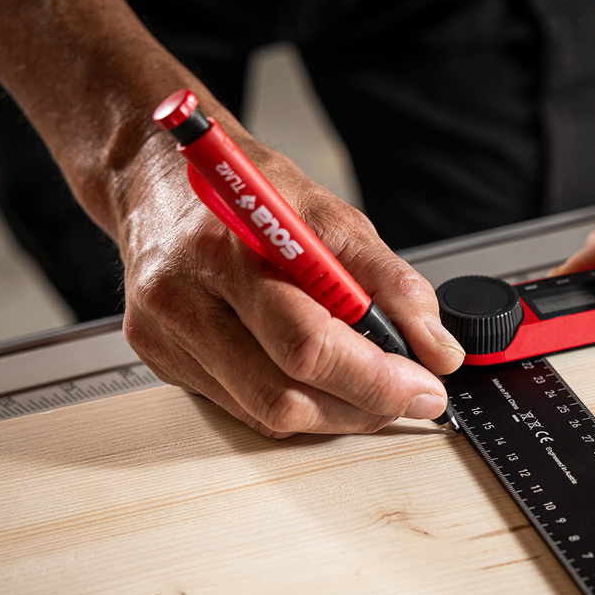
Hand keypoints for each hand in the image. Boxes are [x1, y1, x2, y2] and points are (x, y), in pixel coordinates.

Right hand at [119, 132, 465, 437]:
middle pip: (284, 395)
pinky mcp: (161, 362)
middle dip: (362, 407)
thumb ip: (390, 282)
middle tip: (407, 394)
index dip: (376, 380)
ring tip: (369, 385)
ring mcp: (166, 338)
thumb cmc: (244, 189)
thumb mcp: (330, 214)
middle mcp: (184, 301)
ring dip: (334, 413)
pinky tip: (317, 377)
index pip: (308, 345)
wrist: (158, 179)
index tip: (424, 385)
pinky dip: (294, 403)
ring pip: (265, 415)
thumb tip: (437, 347)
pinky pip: (242, 409)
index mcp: (226, 253)